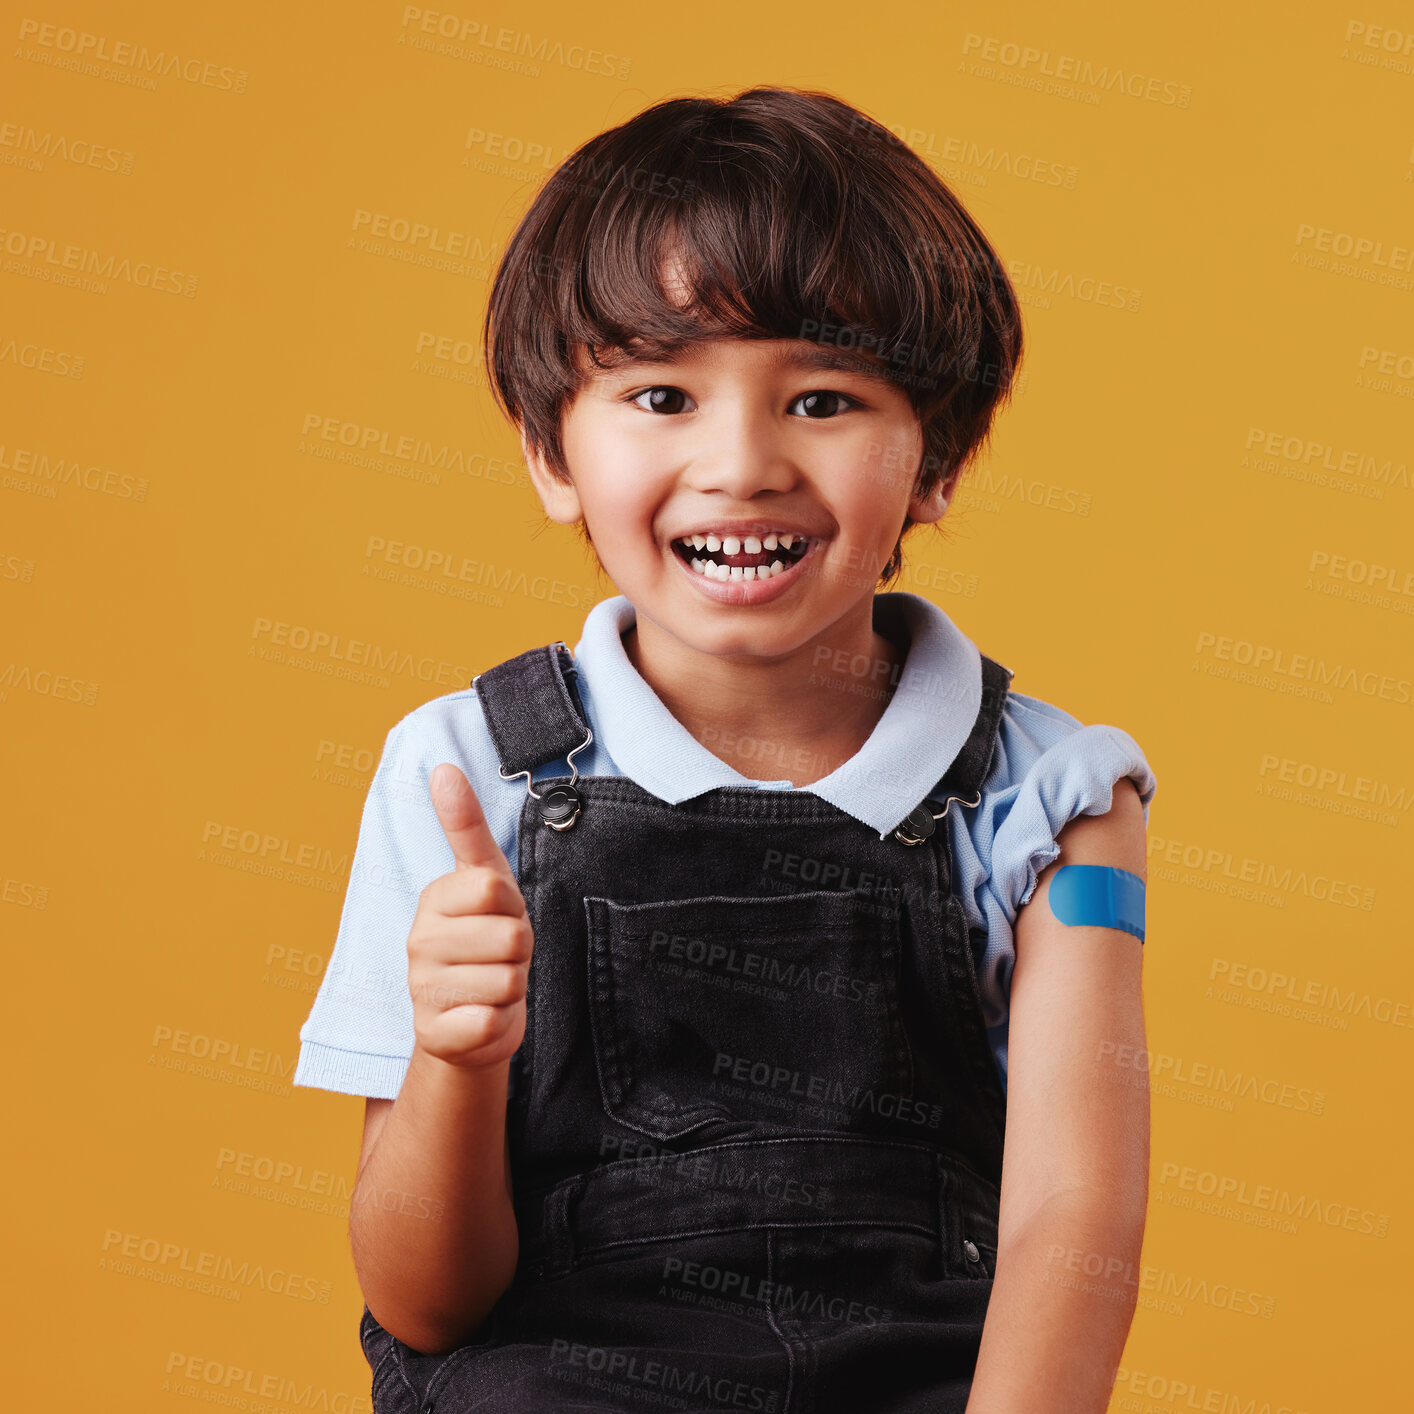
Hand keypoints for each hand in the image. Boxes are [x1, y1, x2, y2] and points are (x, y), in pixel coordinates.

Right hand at [406, 763, 532, 1070]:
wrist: (470, 1022)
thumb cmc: (487, 941)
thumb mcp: (486, 879)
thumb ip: (466, 825)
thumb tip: (442, 768)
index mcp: (434, 898)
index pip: (495, 888)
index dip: (514, 905)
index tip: (500, 914)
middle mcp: (419, 941)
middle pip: (512, 936)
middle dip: (521, 950)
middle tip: (501, 957)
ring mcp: (422, 989)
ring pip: (509, 980)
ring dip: (514, 986)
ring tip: (493, 985)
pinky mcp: (434, 1034)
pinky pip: (489, 1021)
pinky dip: (499, 1022)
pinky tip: (483, 1017)